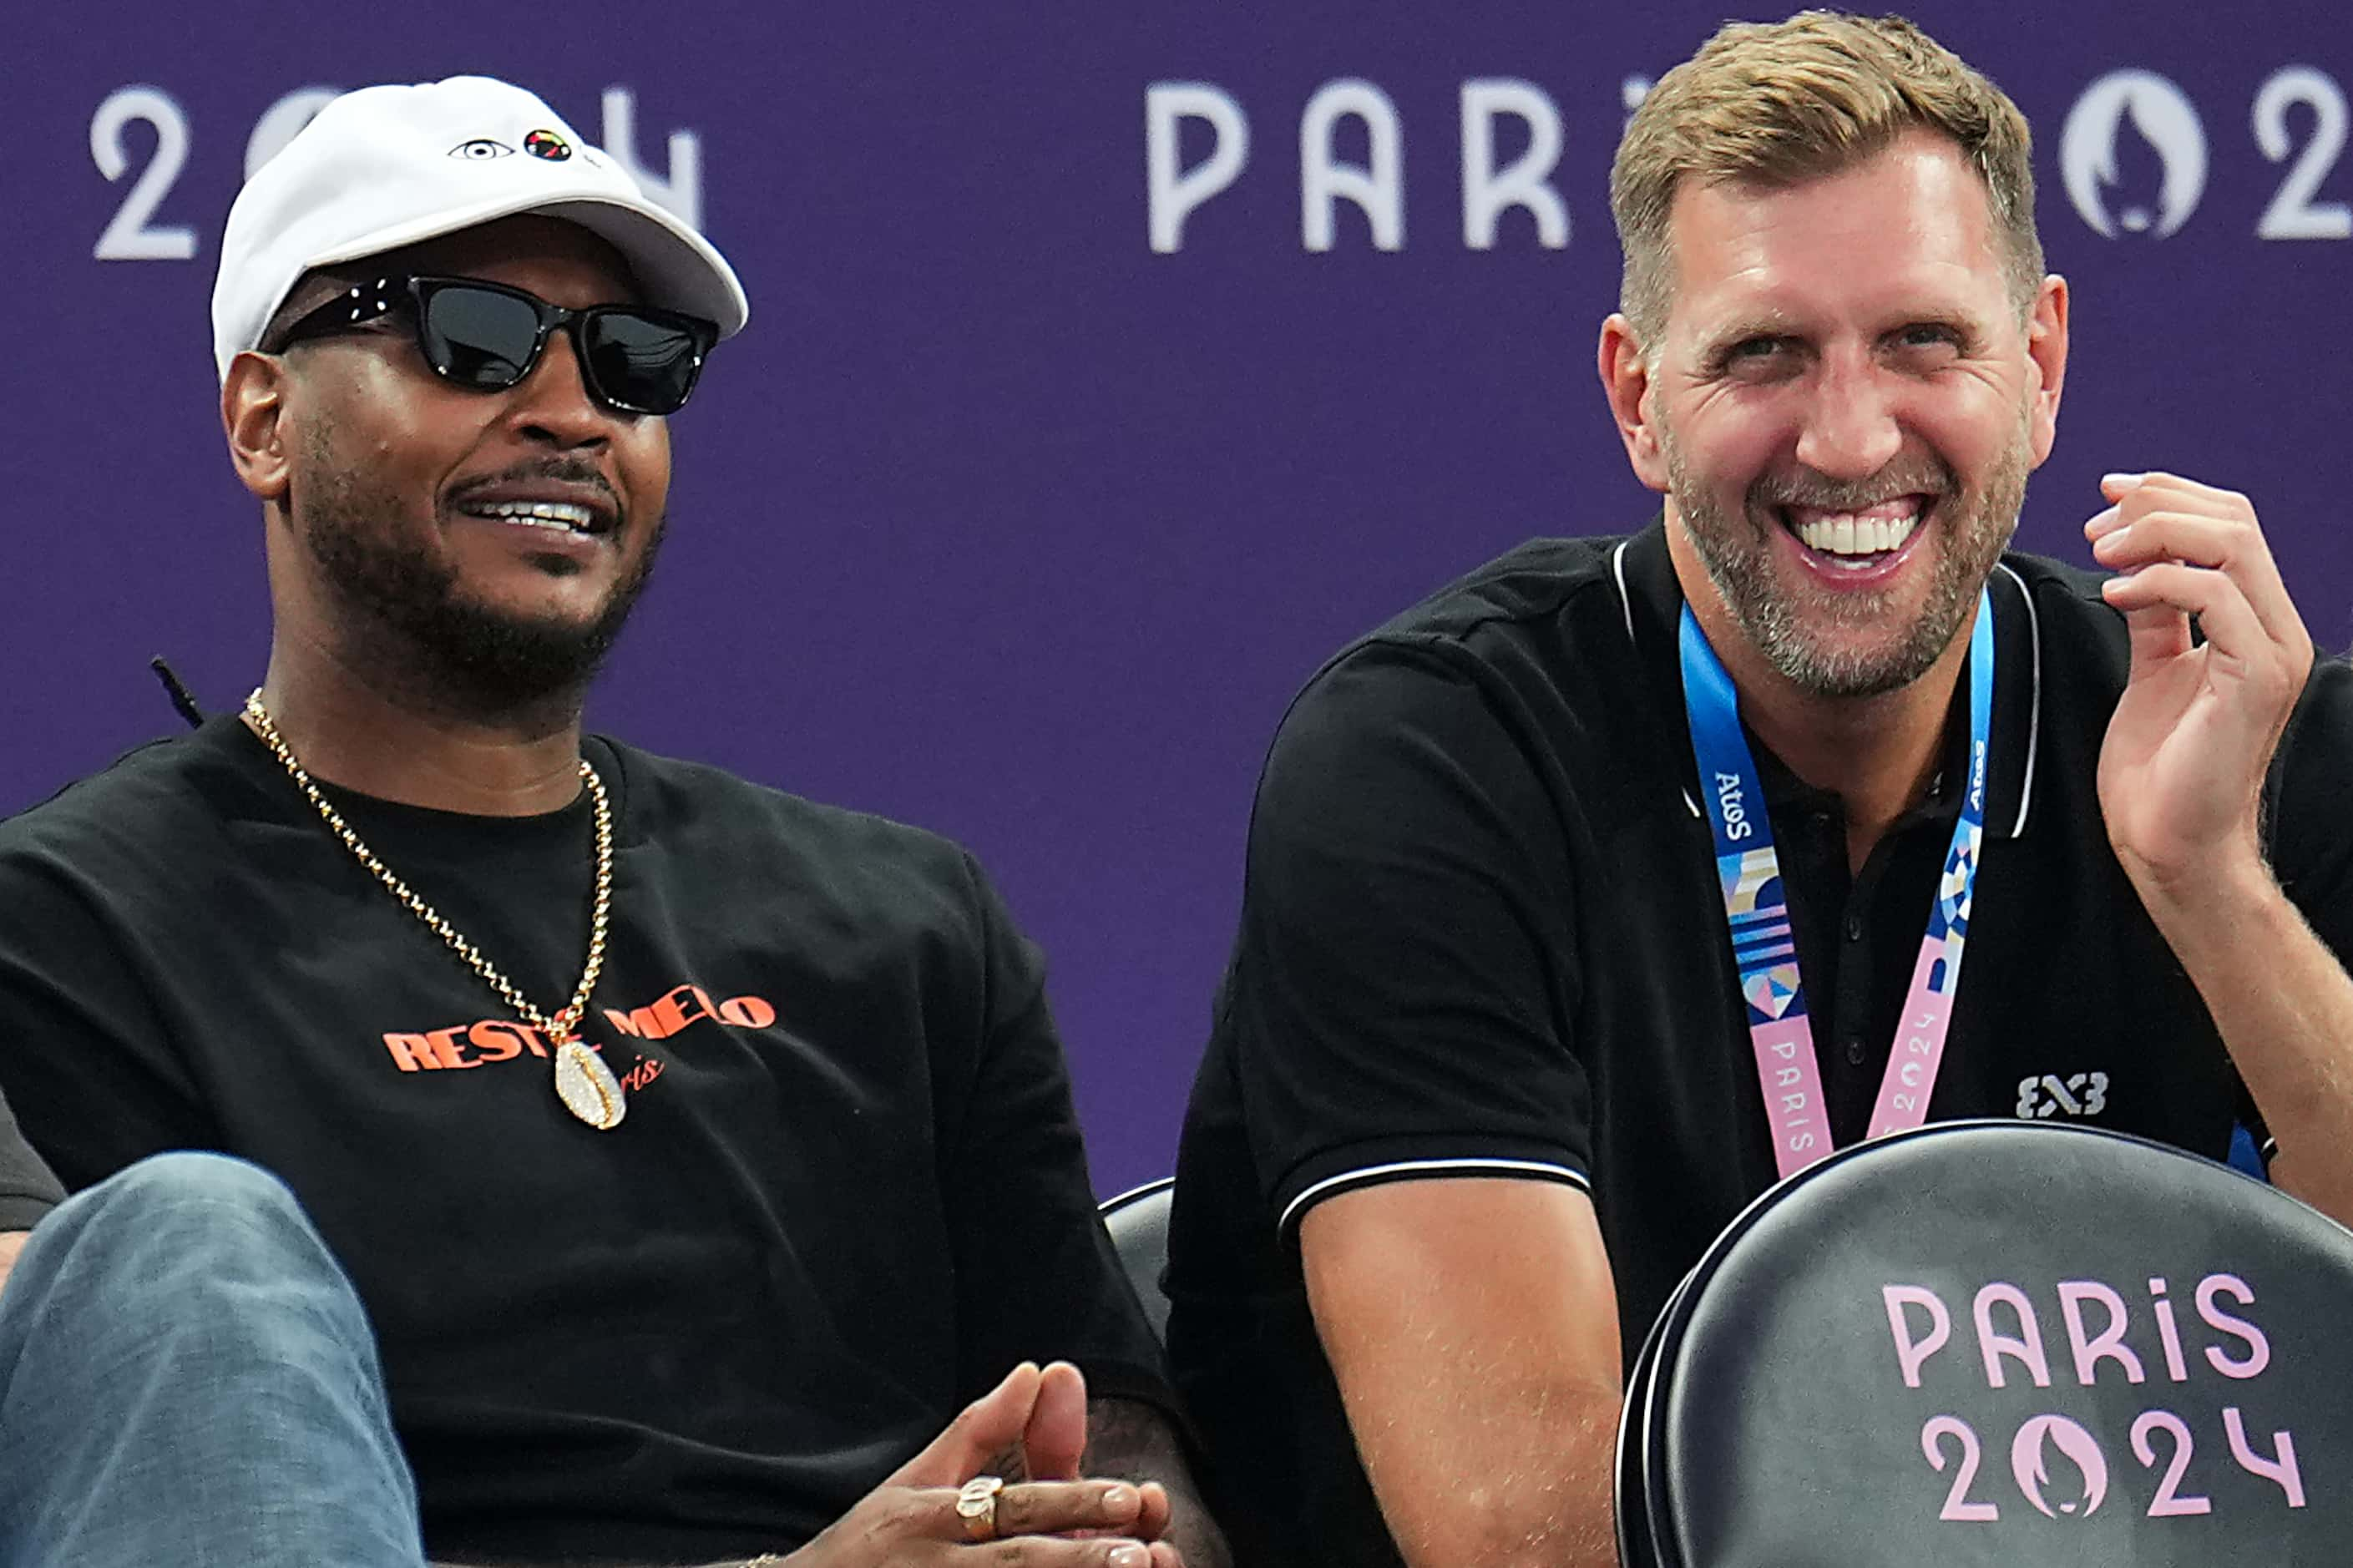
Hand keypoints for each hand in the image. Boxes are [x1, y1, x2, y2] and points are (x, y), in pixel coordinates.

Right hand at [785, 1362, 1181, 1566]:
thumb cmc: (868, 1545)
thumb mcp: (915, 1480)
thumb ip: (980, 1429)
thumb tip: (1035, 1370)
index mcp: (930, 1517)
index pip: (1013, 1506)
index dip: (1072, 1502)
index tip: (1131, 1496)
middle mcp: (934, 1567)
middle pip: (1018, 1561)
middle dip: (1079, 1557)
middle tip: (1142, 1553)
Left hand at [2087, 472, 2313, 891]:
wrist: (2168, 840)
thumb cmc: (2159, 767)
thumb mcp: (2152, 667)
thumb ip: (2156, 613)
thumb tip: (2135, 560)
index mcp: (2257, 622)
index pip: (2231, 524)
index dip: (2169, 496)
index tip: (2108, 494)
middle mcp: (2276, 629)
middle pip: (2235, 520)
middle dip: (2158, 506)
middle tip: (2098, 526)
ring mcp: (2274, 651)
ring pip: (2232, 544)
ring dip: (2155, 533)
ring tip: (2103, 553)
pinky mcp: (2257, 677)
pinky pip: (2215, 596)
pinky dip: (2158, 581)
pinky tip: (2114, 592)